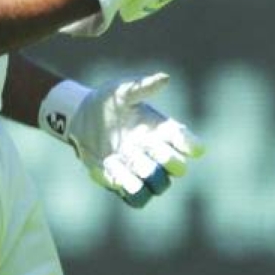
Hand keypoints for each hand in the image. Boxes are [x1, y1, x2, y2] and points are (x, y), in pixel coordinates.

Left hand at [39, 73, 203, 207]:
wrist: (81, 118)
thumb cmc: (108, 101)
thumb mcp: (122, 90)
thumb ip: (142, 86)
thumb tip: (165, 78)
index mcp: (165, 131)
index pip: (192, 145)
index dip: (190, 146)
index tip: (169, 136)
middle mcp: (158, 154)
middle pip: (179, 169)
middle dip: (164, 160)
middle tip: (141, 147)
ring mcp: (142, 170)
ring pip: (158, 186)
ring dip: (143, 176)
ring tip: (119, 159)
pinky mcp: (124, 182)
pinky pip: (134, 196)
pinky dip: (122, 183)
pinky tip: (107, 164)